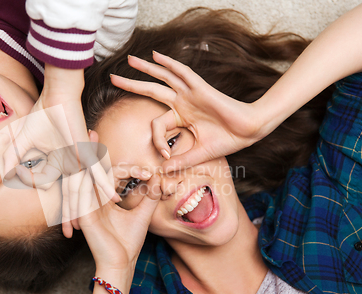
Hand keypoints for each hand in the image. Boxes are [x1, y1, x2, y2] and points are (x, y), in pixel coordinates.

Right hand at [0, 65, 118, 237]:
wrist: (58, 94)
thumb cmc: (43, 114)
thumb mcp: (22, 140)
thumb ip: (12, 157)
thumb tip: (1, 174)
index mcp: (60, 163)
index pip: (58, 189)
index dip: (55, 204)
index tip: (52, 218)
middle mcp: (72, 164)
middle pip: (71, 195)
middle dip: (69, 216)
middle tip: (70, 235)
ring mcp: (81, 159)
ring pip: (81, 189)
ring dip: (82, 208)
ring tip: (82, 228)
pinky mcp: (87, 150)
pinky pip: (95, 170)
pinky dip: (103, 183)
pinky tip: (115, 198)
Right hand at [77, 137, 160, 286]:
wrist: (122, 263)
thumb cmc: (129, 242)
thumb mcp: (143, 214)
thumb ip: (149, 196)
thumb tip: (158, 177)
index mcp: (103, 200)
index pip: (107, 175)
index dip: (120, 165)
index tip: (143, 168)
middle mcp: (92, 201)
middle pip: (91, 171)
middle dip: (90, 151)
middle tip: (91, 131)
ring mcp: (86, 207)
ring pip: (84, 176)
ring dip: (86, 158)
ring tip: (88, 139)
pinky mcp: (83, 214)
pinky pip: (81, 191)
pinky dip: (85, 175)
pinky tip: (88, 162)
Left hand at [111, 52, 266, 171]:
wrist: (249, 132)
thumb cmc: (227, 141)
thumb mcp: (197, 153)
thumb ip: (179, 161)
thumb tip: (162, 172)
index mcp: (181, 117)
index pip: (157, 124)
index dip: (157, 140)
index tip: (165, 155)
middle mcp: (183, 102)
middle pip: (151, 90)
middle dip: (132, 84)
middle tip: (112, 78)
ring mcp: (190, 94)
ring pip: (163, 77)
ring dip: (146, 68)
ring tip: (129, 58)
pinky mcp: (200, 89)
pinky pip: (183, 73)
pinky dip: (170, 63)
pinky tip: (156, 54)